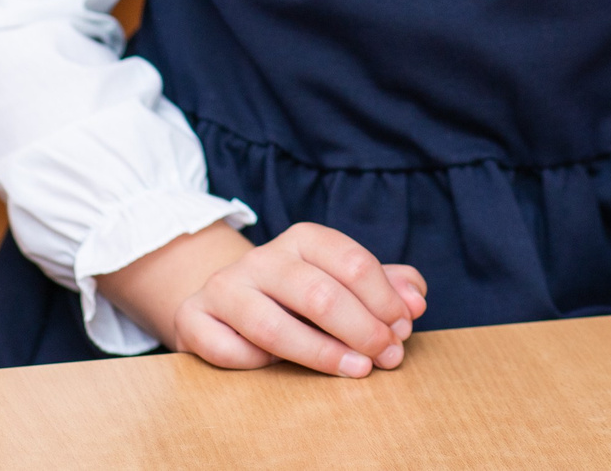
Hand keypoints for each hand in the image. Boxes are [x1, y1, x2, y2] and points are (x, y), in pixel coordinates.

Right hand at [97, 221, 427, 377]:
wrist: (225, 299)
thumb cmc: (297, 296)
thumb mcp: (342, 282)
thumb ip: (386, 286)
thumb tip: (416, 299)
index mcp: (303, 240)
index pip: (351, 262)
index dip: (384, 300)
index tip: (403, 330)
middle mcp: (262, 258)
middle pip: (317, 293)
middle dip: (361, 330)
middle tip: (387, 356)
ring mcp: (225, 288)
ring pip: (271, 326)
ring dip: (320, 354)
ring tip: (356, 371)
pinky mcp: (194, 318)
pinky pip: (228, 349)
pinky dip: (256, 363)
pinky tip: (277, 369)